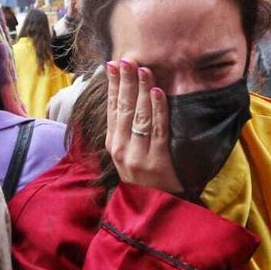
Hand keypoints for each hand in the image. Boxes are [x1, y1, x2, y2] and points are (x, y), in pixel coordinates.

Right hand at [105, 60, 181, 193]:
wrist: (154, 210)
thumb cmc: (144, 179)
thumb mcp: (127, 156)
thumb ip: (126, 132)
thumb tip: (127, 99)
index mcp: (112, 145)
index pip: (112, 109)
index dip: (113, 86)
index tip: (113, 64)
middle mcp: (121, 150)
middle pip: (124, 109)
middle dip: (126, 82)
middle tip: (128, 59)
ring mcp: (138, 157)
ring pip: (140, 116)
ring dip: (142, 90)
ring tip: (144, 69)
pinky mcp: (157, 162)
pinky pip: (158, 130)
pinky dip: (158, 109)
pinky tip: (158, 92)